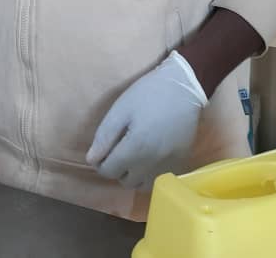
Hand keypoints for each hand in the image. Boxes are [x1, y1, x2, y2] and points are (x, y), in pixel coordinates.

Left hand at [86, 51, 207, 190]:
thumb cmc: (148, 94)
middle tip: (119, 148)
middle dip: (117, 168)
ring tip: (135, 154)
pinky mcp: (180, 163)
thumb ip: (104, 137)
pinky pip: (159, 179)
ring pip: (143, 185)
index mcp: (135, 148)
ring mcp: (169, 166)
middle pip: (125, 181)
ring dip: (134, 175)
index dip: (101, 161)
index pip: (108, 171)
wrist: (184, 88)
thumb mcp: (121, 110)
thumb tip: (91, 160)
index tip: (104, 148)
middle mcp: (152, 163)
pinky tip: (150, 157)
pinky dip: (150, 174)